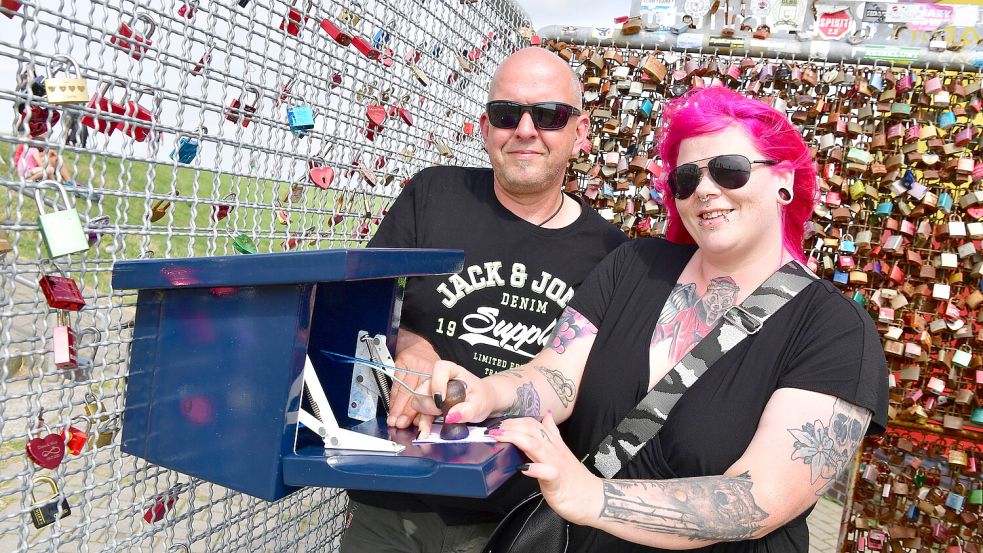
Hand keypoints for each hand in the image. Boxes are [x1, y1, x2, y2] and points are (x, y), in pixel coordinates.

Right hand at [386, 333, 439, 427]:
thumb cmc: (430, 365)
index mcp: (440, 373)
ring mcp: (412, 364)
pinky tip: (392, 407)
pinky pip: (395, 384)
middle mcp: (426, 368)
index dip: (424, 409)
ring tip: (394, 419)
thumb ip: (434, 397)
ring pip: (404, 390)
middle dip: (407, 411)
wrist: (418, 345)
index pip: (430, 394)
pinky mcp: (400, 363)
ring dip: (397, 407)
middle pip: (415, 393)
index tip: (419, 422)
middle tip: (401, 424)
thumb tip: (426, 419)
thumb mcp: (439, 379)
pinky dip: (393, 398)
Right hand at [411, 360, 488, 437]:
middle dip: (429, 404)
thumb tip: (451, 416)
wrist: (481, 403)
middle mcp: (438, 379)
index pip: (439, 369)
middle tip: (443, 412)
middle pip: (423, 388)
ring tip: (439, 421)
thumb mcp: (480, 404)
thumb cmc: (481, 398)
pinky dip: (422, 424)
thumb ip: (468, 409)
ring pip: (418, 401)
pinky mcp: (429, 406)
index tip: (441, 401)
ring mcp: (431, 392)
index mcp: (452, 371)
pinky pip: (420, 414)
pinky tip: (425, 433)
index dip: (437, 383)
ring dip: (425, 414)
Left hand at [488, 412, 601, 526]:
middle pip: (532, 430)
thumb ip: (552, 434)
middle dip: (511, 427)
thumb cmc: (574, 479)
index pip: (534, 424)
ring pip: (536, 445)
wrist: (593, 499)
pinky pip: (546, 472)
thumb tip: (547, 416)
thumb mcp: (561, 452)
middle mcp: (554, 450)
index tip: (498, 423)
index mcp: (554, 444)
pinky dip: (534, 468)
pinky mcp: (557, 481)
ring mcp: (556, 464)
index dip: (515, 421)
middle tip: (493, 430)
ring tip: (500, 438)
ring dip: (516, 439)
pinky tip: (523, 468)